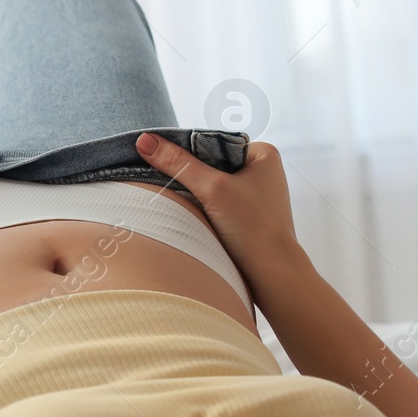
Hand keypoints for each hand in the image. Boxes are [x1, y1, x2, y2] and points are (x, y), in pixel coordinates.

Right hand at [135, 133, 306, 285]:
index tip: (167, 164)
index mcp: (263, 153)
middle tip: (172, 186)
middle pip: (213, 164)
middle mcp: (263, 170)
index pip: (214, 142)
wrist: (274, 276)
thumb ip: (178, 164)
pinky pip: (220, 204)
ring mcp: (257, 194)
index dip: (189, 154)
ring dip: (198, 195)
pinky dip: (206, 210)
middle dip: (193, 176)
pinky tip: (198, 218)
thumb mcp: (212, 189)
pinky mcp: (249, 216)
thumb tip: (144, 140)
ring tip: (186, 205)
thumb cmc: (253, 228)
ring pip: (215, 186)